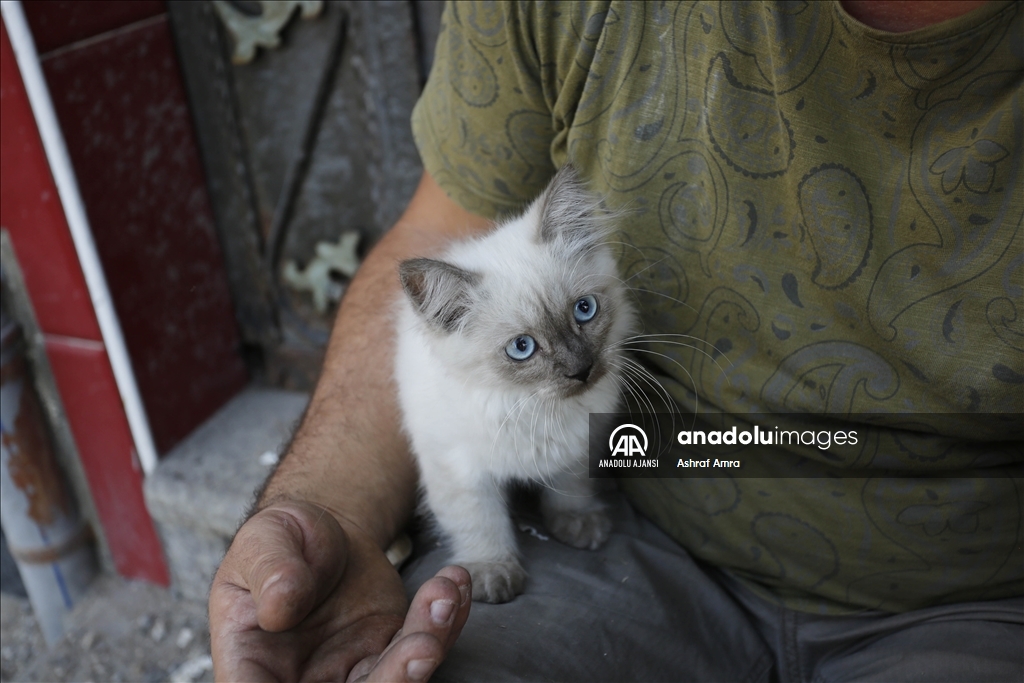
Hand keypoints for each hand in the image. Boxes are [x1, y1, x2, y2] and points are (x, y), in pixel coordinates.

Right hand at [209, 501, 470, 681]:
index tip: (352, 680)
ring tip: (443, 593)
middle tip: (423, 644)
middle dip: (394, 679)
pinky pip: (423, 650)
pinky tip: (454, 585)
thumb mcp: (262, 541)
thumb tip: (279, 603)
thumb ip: (268, 570)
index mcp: (251, 669)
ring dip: (428, 645)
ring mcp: (351, 675)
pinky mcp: (389, 654)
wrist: (323, 532)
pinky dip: (446, 622)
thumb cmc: (280, 540)